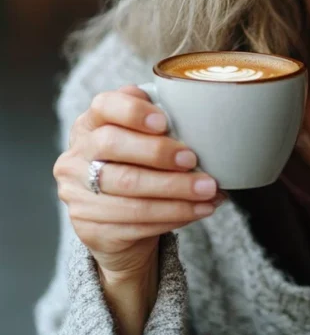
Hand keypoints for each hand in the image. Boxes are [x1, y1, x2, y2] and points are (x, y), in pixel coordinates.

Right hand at [53, 84, 221, 280]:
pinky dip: (174, 215)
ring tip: (208, 191)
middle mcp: (76, 158)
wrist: (117, 228)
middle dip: (158, 153)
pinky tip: (198, 210)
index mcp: (89, 126)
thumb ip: (159, 126)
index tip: (165, 122)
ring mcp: (77, 195)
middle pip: (112, 146)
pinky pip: (135, 222)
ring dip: (176, 192)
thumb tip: (200, 120)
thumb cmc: (137, 171)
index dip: (133, 111)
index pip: (103, 105)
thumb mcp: (142, 143)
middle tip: (192, 160)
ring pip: (128, 190)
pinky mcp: (89, 228)